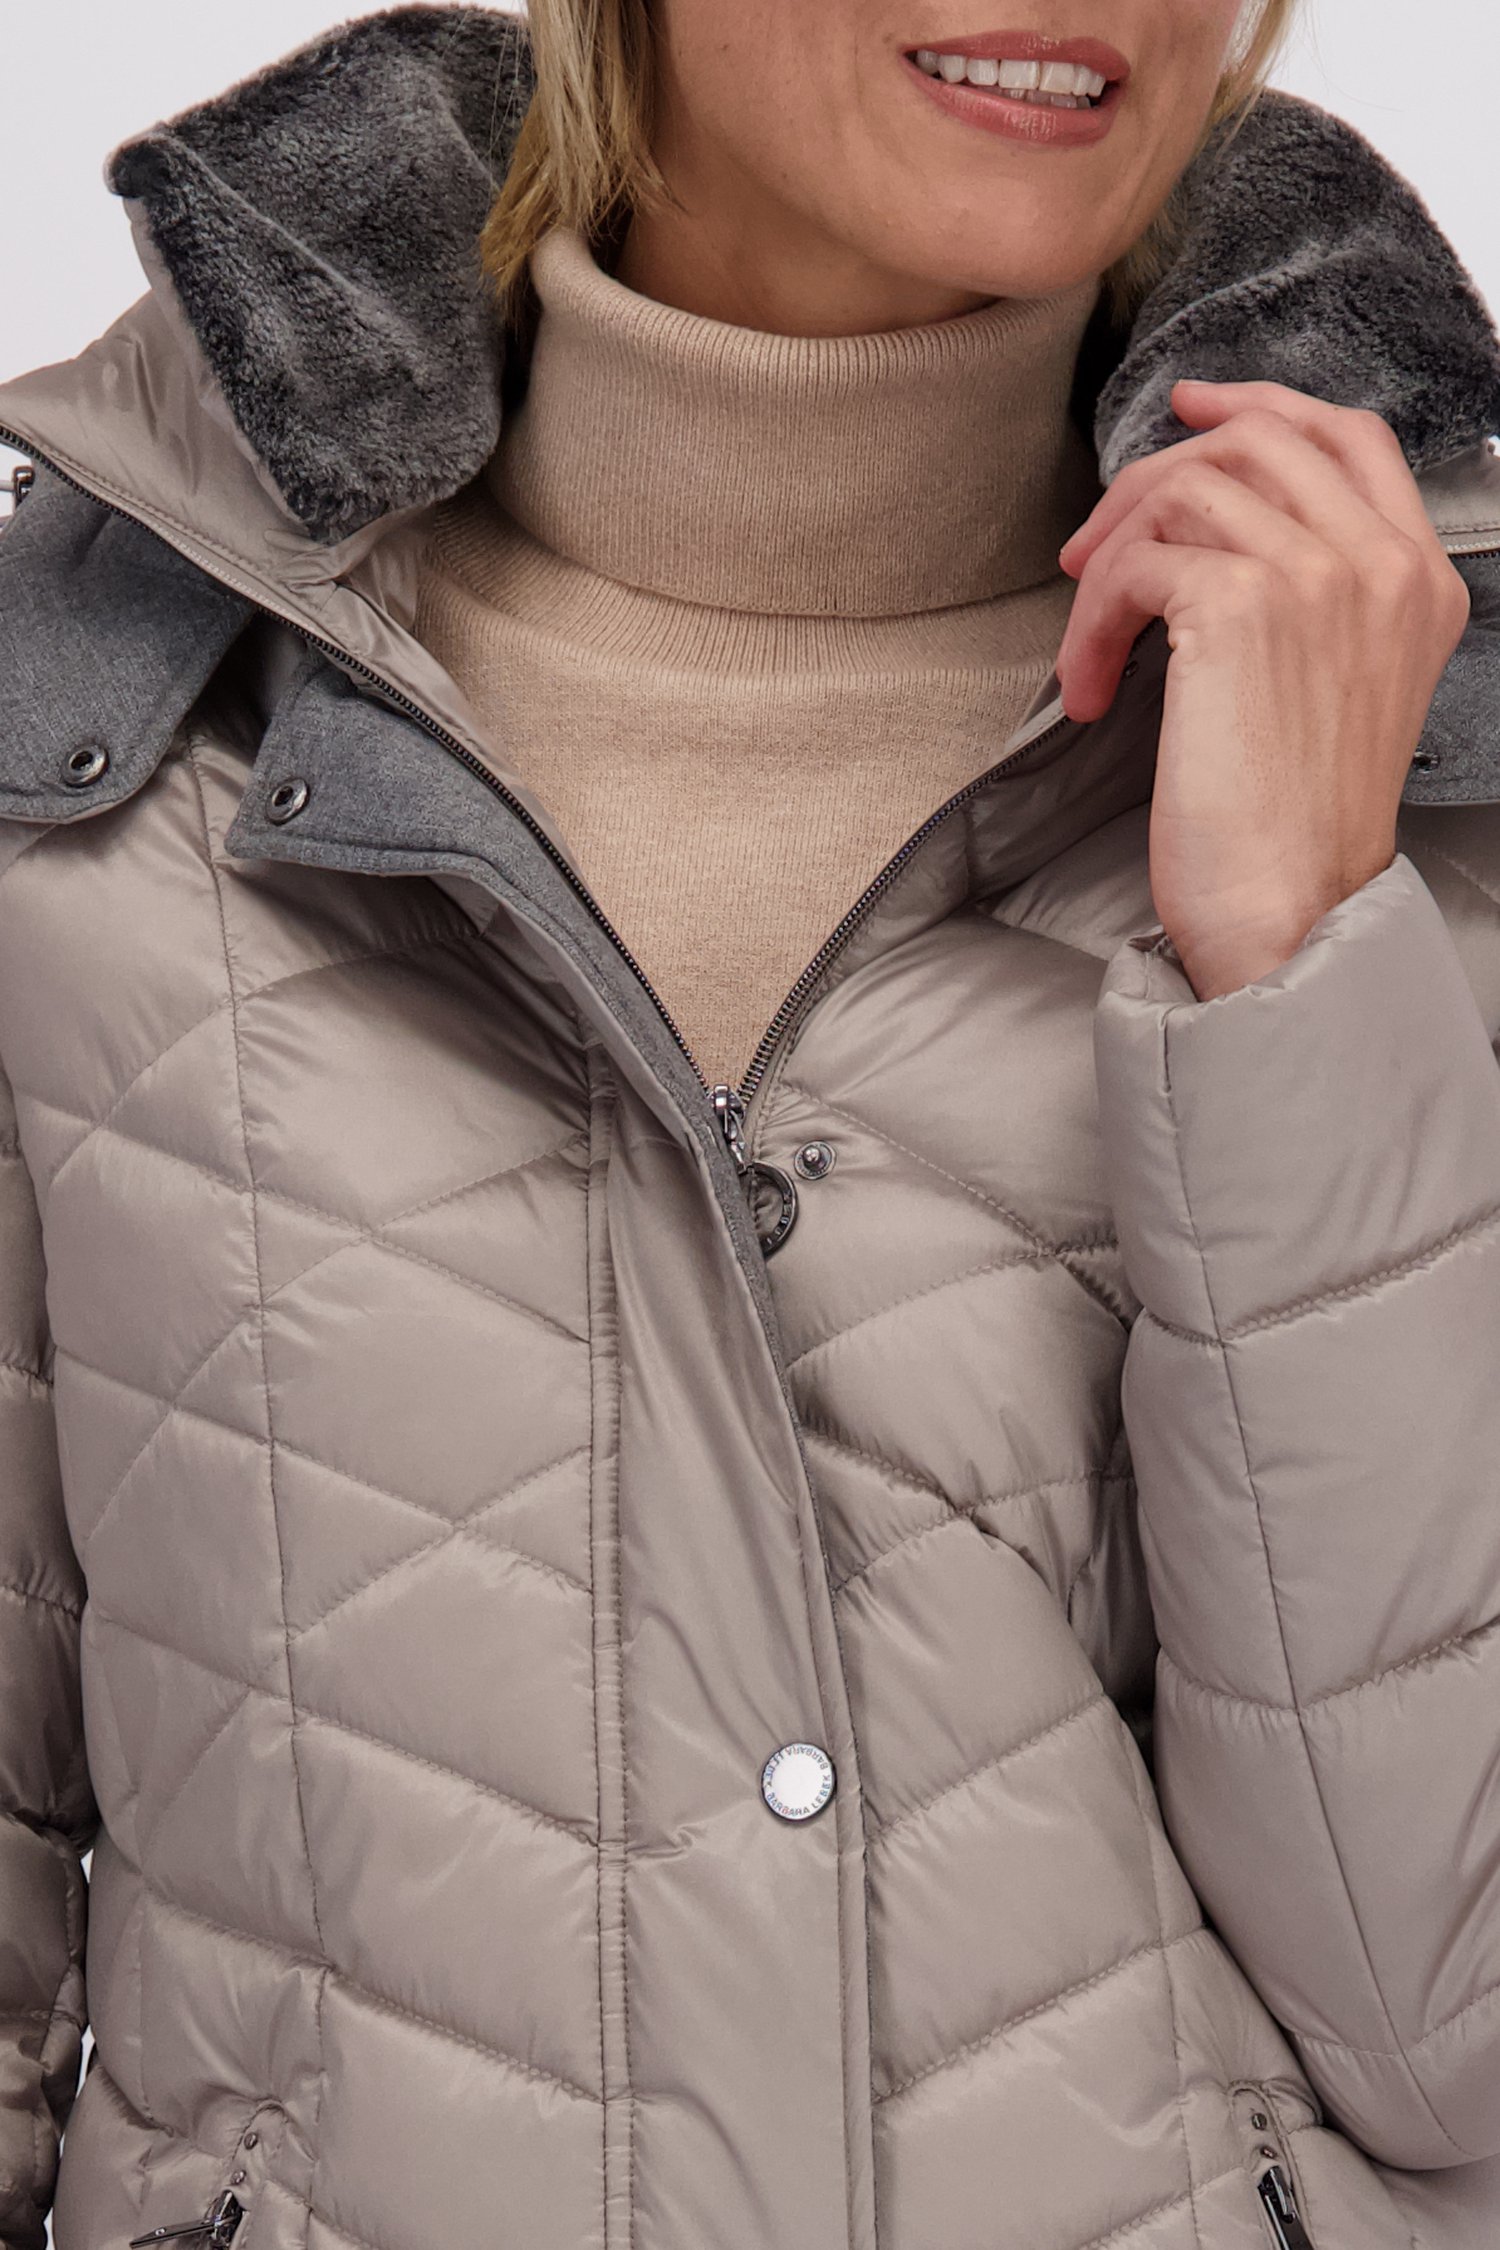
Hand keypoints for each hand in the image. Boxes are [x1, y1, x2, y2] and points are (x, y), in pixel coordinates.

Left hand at [1055, 381, 1470, 998]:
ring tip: (1089, 644)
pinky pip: (1133, 563)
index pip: (1348, 437)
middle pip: (1255, 441)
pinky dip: (1088, 622)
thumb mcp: (1335, 692)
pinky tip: (1086, 689)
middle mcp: (1379, 563)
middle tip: (1091, 548)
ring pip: (1181, 492)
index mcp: (1417, 580)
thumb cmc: (1294, 827)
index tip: (1188, 410)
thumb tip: (1205, 532)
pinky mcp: (1237, 606)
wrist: (1291, 908)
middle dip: (1151, 481)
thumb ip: (1313, 602)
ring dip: (1106, 563)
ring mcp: (1316, 575)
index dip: (1260, 404)